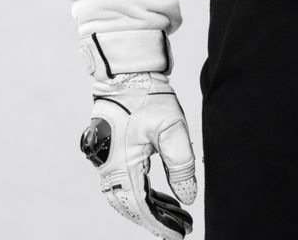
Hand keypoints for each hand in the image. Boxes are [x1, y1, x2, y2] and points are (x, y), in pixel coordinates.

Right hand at [80, 70, 196, 237]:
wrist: (127, 73)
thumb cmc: (147, 96)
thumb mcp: (172, 127)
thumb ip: (180, 164)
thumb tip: (188, 198)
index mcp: (121, 164)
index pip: (140, 206)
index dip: (160, 224)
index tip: (178, 236)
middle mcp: (109, 167)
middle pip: (132, 206)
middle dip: (157, 219)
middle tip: (181, 228)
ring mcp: (109, 161)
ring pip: (129, 196)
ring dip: (152, 207)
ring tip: (177, 216)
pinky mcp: (114, 153)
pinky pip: (128, 182)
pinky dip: (145, 192)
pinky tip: (162, 198)